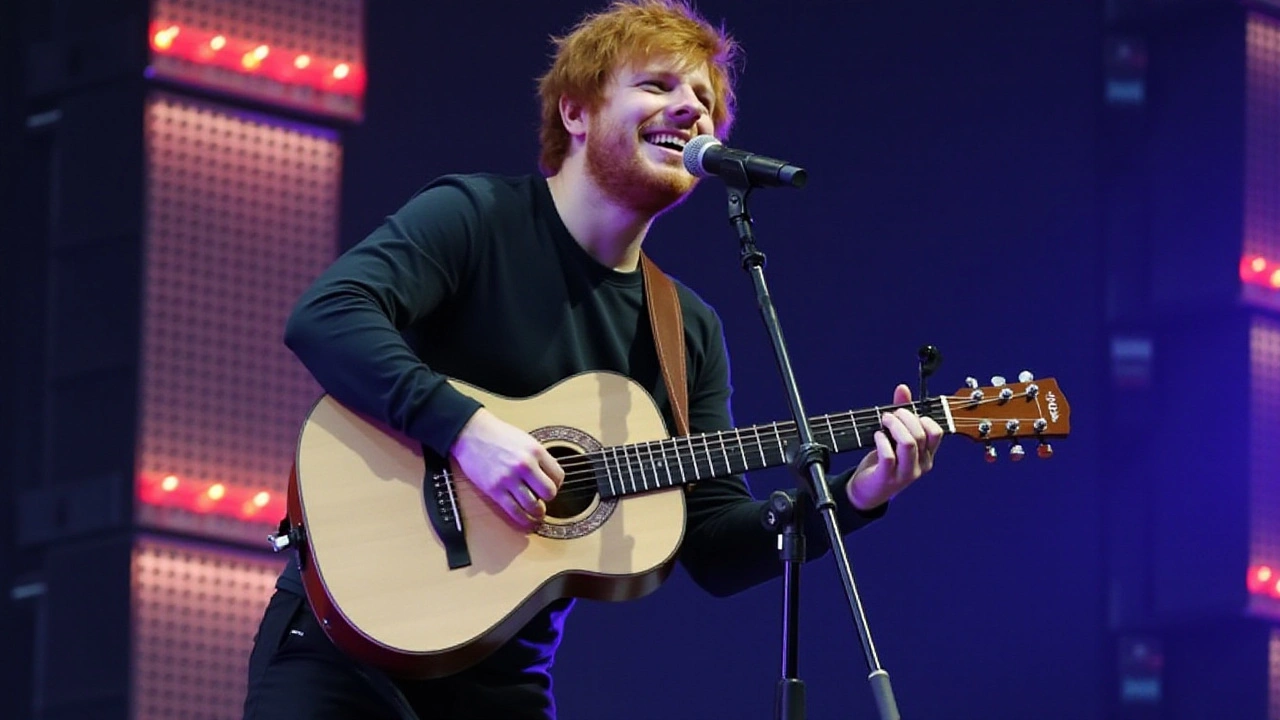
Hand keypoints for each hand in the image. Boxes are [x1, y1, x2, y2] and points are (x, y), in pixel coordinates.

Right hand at [449, 408, 563, 530]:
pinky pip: (514, 511)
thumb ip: (539, 458)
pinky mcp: (494, 490)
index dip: (557, 484)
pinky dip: (523, 520)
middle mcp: (524, 465)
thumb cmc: (498, 435)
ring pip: (533, 506)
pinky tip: (527, 521)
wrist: (471, 433)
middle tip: (543, 498)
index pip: (558, 476)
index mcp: (535, 451)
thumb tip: (551, 477)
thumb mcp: (526, 440)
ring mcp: (509, 479)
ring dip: (538, 512)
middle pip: (549, 492)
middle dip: (548, 498)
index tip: (551, 486)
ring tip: (537, 512)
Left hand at [846, 384, 943, 510]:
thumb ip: (901, 414)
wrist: (867, 491)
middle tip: (889, 414)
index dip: (921, 417)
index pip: (936, 432)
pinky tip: (876, 436)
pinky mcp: (888, 477)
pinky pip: (888, 455)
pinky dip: (881, 440)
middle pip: (920, 434)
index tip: (905, 413)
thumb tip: (903, 388)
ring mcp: (906, 473)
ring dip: (894, 426)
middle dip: (904, 417)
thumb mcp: (895, 437)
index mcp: (927, 455)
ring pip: (908, 443)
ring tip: (883, 421)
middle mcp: (921, 465)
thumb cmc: (884, 462)